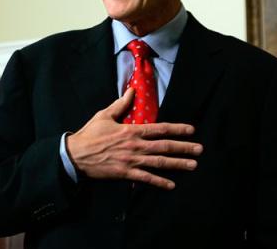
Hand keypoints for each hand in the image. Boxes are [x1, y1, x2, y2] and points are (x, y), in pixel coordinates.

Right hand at [66, 89, 202, 189]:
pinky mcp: (126, 173)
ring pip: (159, 162)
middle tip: (199, 149)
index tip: (191, 130)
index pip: (160, 128)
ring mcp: (132, 161)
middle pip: (164, 146)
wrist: (76, 155)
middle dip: (184, 147)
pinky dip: (159, 182)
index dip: (177, 129)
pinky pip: (146, 178)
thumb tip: (132, 91)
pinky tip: (171, 184)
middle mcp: (135, 145)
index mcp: (132, 130)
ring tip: (193, 165)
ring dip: (177, 164)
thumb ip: (121, 104)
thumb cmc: (90, 133)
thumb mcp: (105, 115)